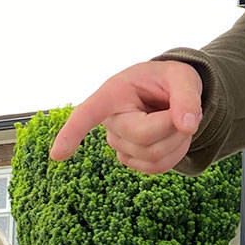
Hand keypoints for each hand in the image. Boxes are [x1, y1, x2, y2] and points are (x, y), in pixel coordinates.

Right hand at [49, 60, 203, 173]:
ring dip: (178, 141)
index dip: (71, 134)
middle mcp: (110, 119)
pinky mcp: (131, 158)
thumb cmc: (170, 80)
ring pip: (153, 157)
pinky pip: (157, 167)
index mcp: (114, 93)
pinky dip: (176, 153)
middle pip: (143, 138)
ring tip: (178, 120)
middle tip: (186, 111)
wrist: (170, 94)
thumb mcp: (183, 77)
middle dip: (173, 127)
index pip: (87, 114)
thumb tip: (187, 126)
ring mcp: (118, 142)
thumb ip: (186, 96)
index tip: (57, 155)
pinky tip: (174, 137)